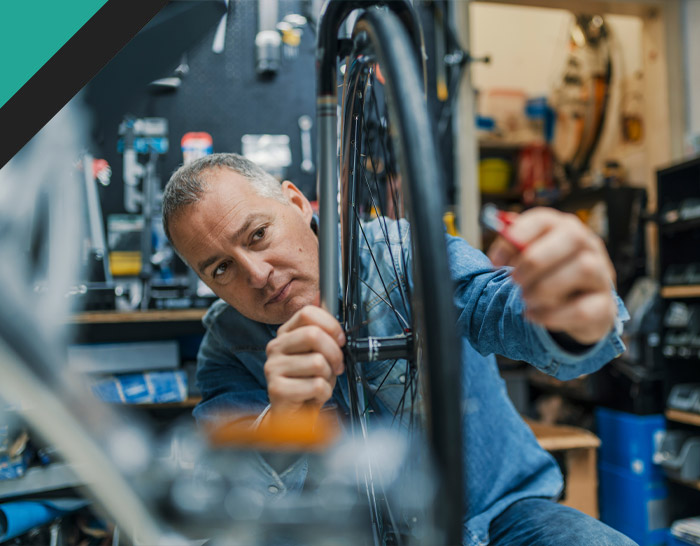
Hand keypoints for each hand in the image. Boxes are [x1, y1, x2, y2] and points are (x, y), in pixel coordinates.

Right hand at [263, 306, 345, 423]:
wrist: (295, 414)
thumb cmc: (309, 382)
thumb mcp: (319, 354)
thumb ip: (325, 338)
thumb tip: (339, 330)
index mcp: (285, 333)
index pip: (307, 313)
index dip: (331, 325)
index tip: (340, 340)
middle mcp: (275, 347)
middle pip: (313, 335)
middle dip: (334, 353)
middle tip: (336, 366)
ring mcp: (273, 367)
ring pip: (318, 362)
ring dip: (328, 377)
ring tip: (321, 382)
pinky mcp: (276, 389)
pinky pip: (316, 385)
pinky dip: (324, 393)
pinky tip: (314, 396)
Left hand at [488, 207, 616, 344]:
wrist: (580, 308)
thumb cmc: (549, 277)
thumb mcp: (530, 260)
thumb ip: (513, 252)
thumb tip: (495, 258)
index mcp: (564, 229)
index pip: (544, 219)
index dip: (516, 237)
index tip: (495, 261)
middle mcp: (588, 246)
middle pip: (572, 236)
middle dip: (535, 261)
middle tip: (514, 280)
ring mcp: (601, 275)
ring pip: (583, 269)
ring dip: (545, 287)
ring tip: (526, 298)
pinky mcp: (604, 306)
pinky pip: (583, 309)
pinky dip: (551, 315)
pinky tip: (534, 315)